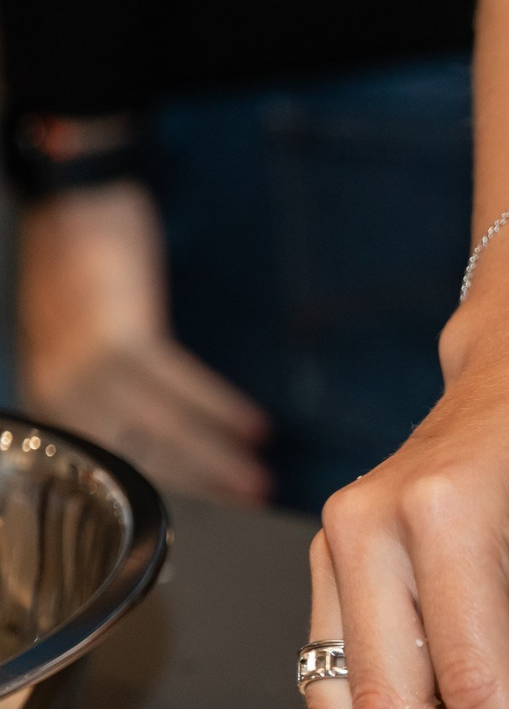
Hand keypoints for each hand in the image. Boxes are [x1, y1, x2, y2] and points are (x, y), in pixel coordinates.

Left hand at [17, 181, 270, 503]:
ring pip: (159, 431)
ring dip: (217, 459)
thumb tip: (145, 426)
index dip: (165, 488)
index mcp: (49, 392)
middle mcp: (61, 389)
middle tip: (246, 508)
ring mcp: (86, 367)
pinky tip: (254, 426)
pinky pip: (179, 388)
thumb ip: (97, 383)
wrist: (75, 201)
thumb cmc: (78, 261)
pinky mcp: (120, 339)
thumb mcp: (73, 334)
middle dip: (197, 486)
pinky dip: (220, 409)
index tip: (209, 506)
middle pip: (136, 455)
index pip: (109, 459)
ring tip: (259, 481)